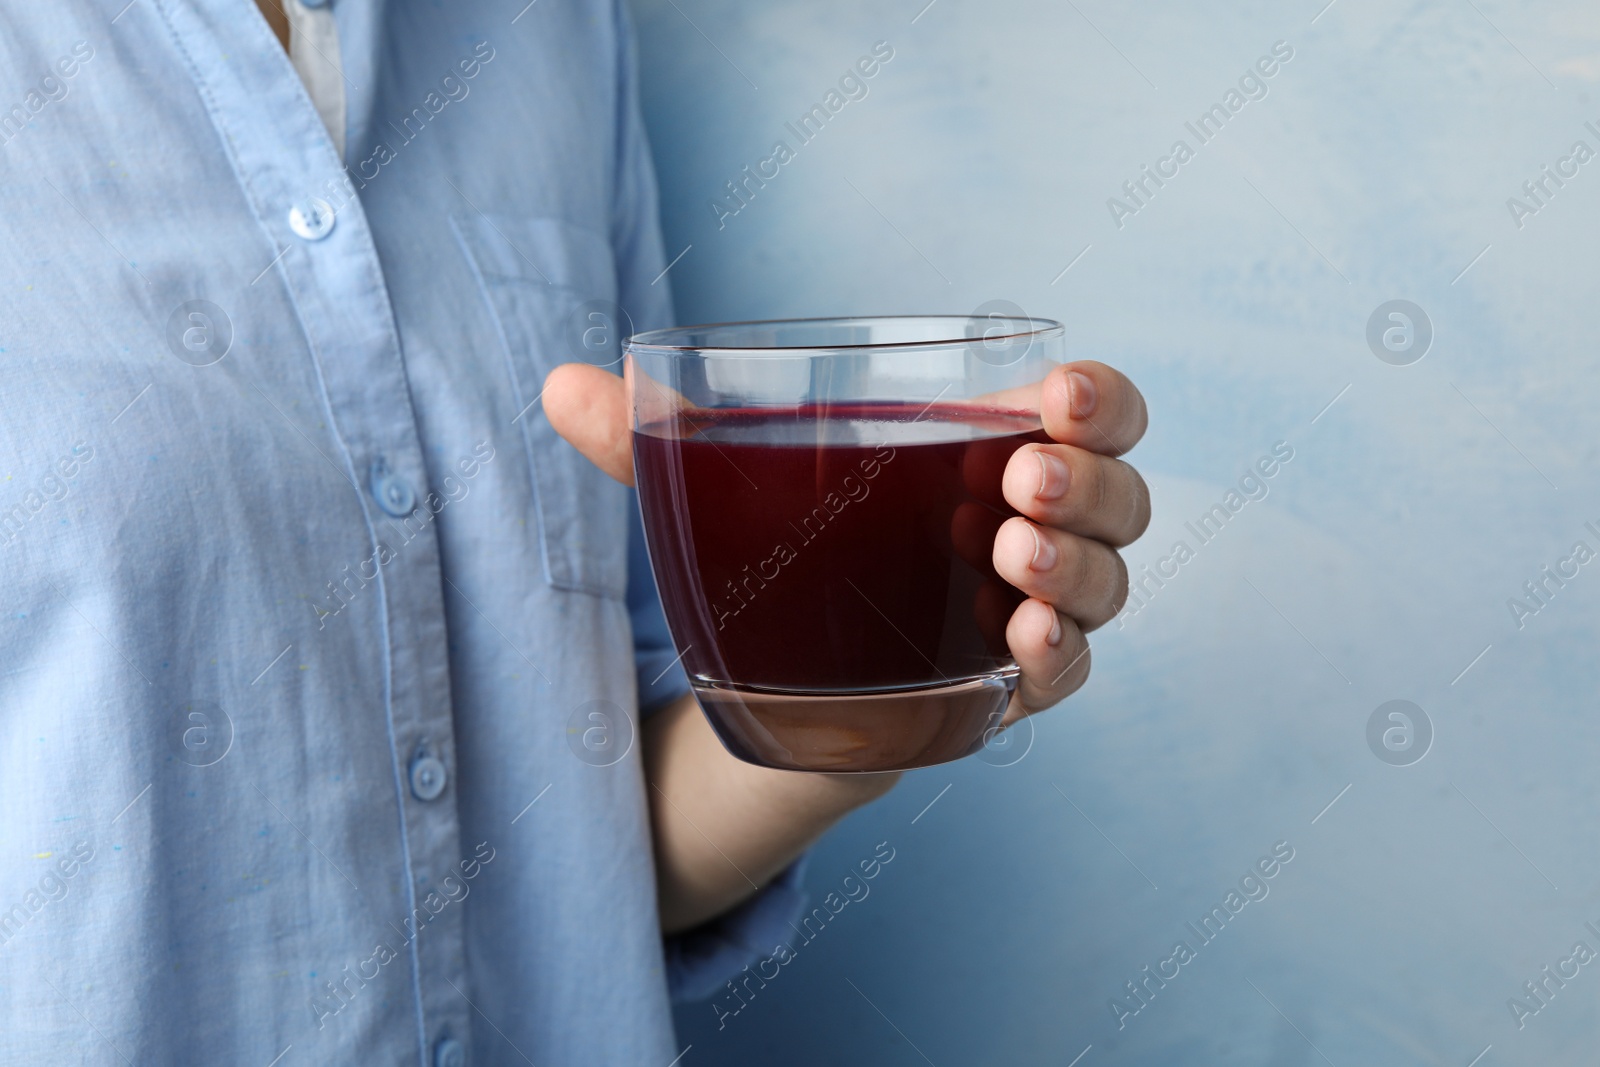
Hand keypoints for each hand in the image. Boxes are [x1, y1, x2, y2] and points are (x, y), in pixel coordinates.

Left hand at [541, 360, 1150, 728]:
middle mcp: (1028, 524)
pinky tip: (1021, 648)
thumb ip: (650, 443)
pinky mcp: (1006, 686)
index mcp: (982, 448)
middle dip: (1090, 482)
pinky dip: (1057, 657)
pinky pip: (1066, 673)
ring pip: (1105, 583)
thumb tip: (553, 386)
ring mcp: (1026, 609)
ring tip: (1009, 557)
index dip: (1100, 398)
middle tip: (1023, 479)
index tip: (1057, 394)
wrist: (780, 672)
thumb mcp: (722, 492)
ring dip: (1075, 568)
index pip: (1090, 410)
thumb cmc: (783, 549)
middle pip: (1119, 495)